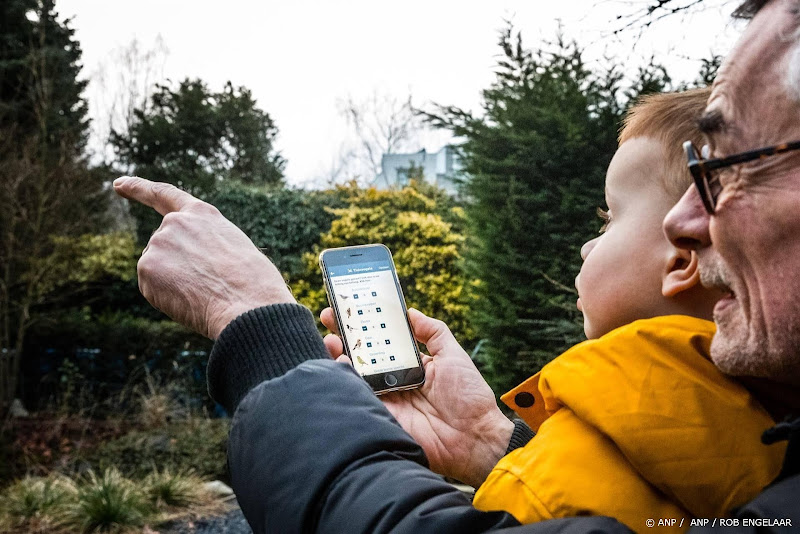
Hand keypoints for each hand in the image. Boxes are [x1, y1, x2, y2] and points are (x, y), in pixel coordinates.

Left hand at [114, 176, 294, 338]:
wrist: (247, 303)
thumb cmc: (253, 284)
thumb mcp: (235, 250)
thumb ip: (206, 246)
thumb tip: (188, 267)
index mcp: (202, 215)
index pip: (164, 195)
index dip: (139, 188)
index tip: (119, 184)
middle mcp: (175, 222)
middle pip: (163, 248)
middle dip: (176, 267)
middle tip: (206, 286)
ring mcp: (158, 243)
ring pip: (157, 269)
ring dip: (175, 283)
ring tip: (205, 291)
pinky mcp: (146, 267)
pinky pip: (152, 288)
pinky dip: (166, 298)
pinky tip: (189, 299)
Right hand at [321, 308, 512, 486]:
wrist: (474, 436)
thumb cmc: (468, 395)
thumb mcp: (452, 354)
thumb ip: (433, 331)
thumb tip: (410, 312)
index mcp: (409, 366)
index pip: (382, 342)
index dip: (366, 327)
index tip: (350, 309)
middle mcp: (393, 381)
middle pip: (362, 356)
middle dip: (343, 337)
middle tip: (329, 318)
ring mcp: (385, 400)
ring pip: (355, 375)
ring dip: (338, 356)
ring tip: (329, 339)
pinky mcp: (381, 417)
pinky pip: (359, 397)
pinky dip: (347, 381)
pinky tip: (340, 363)